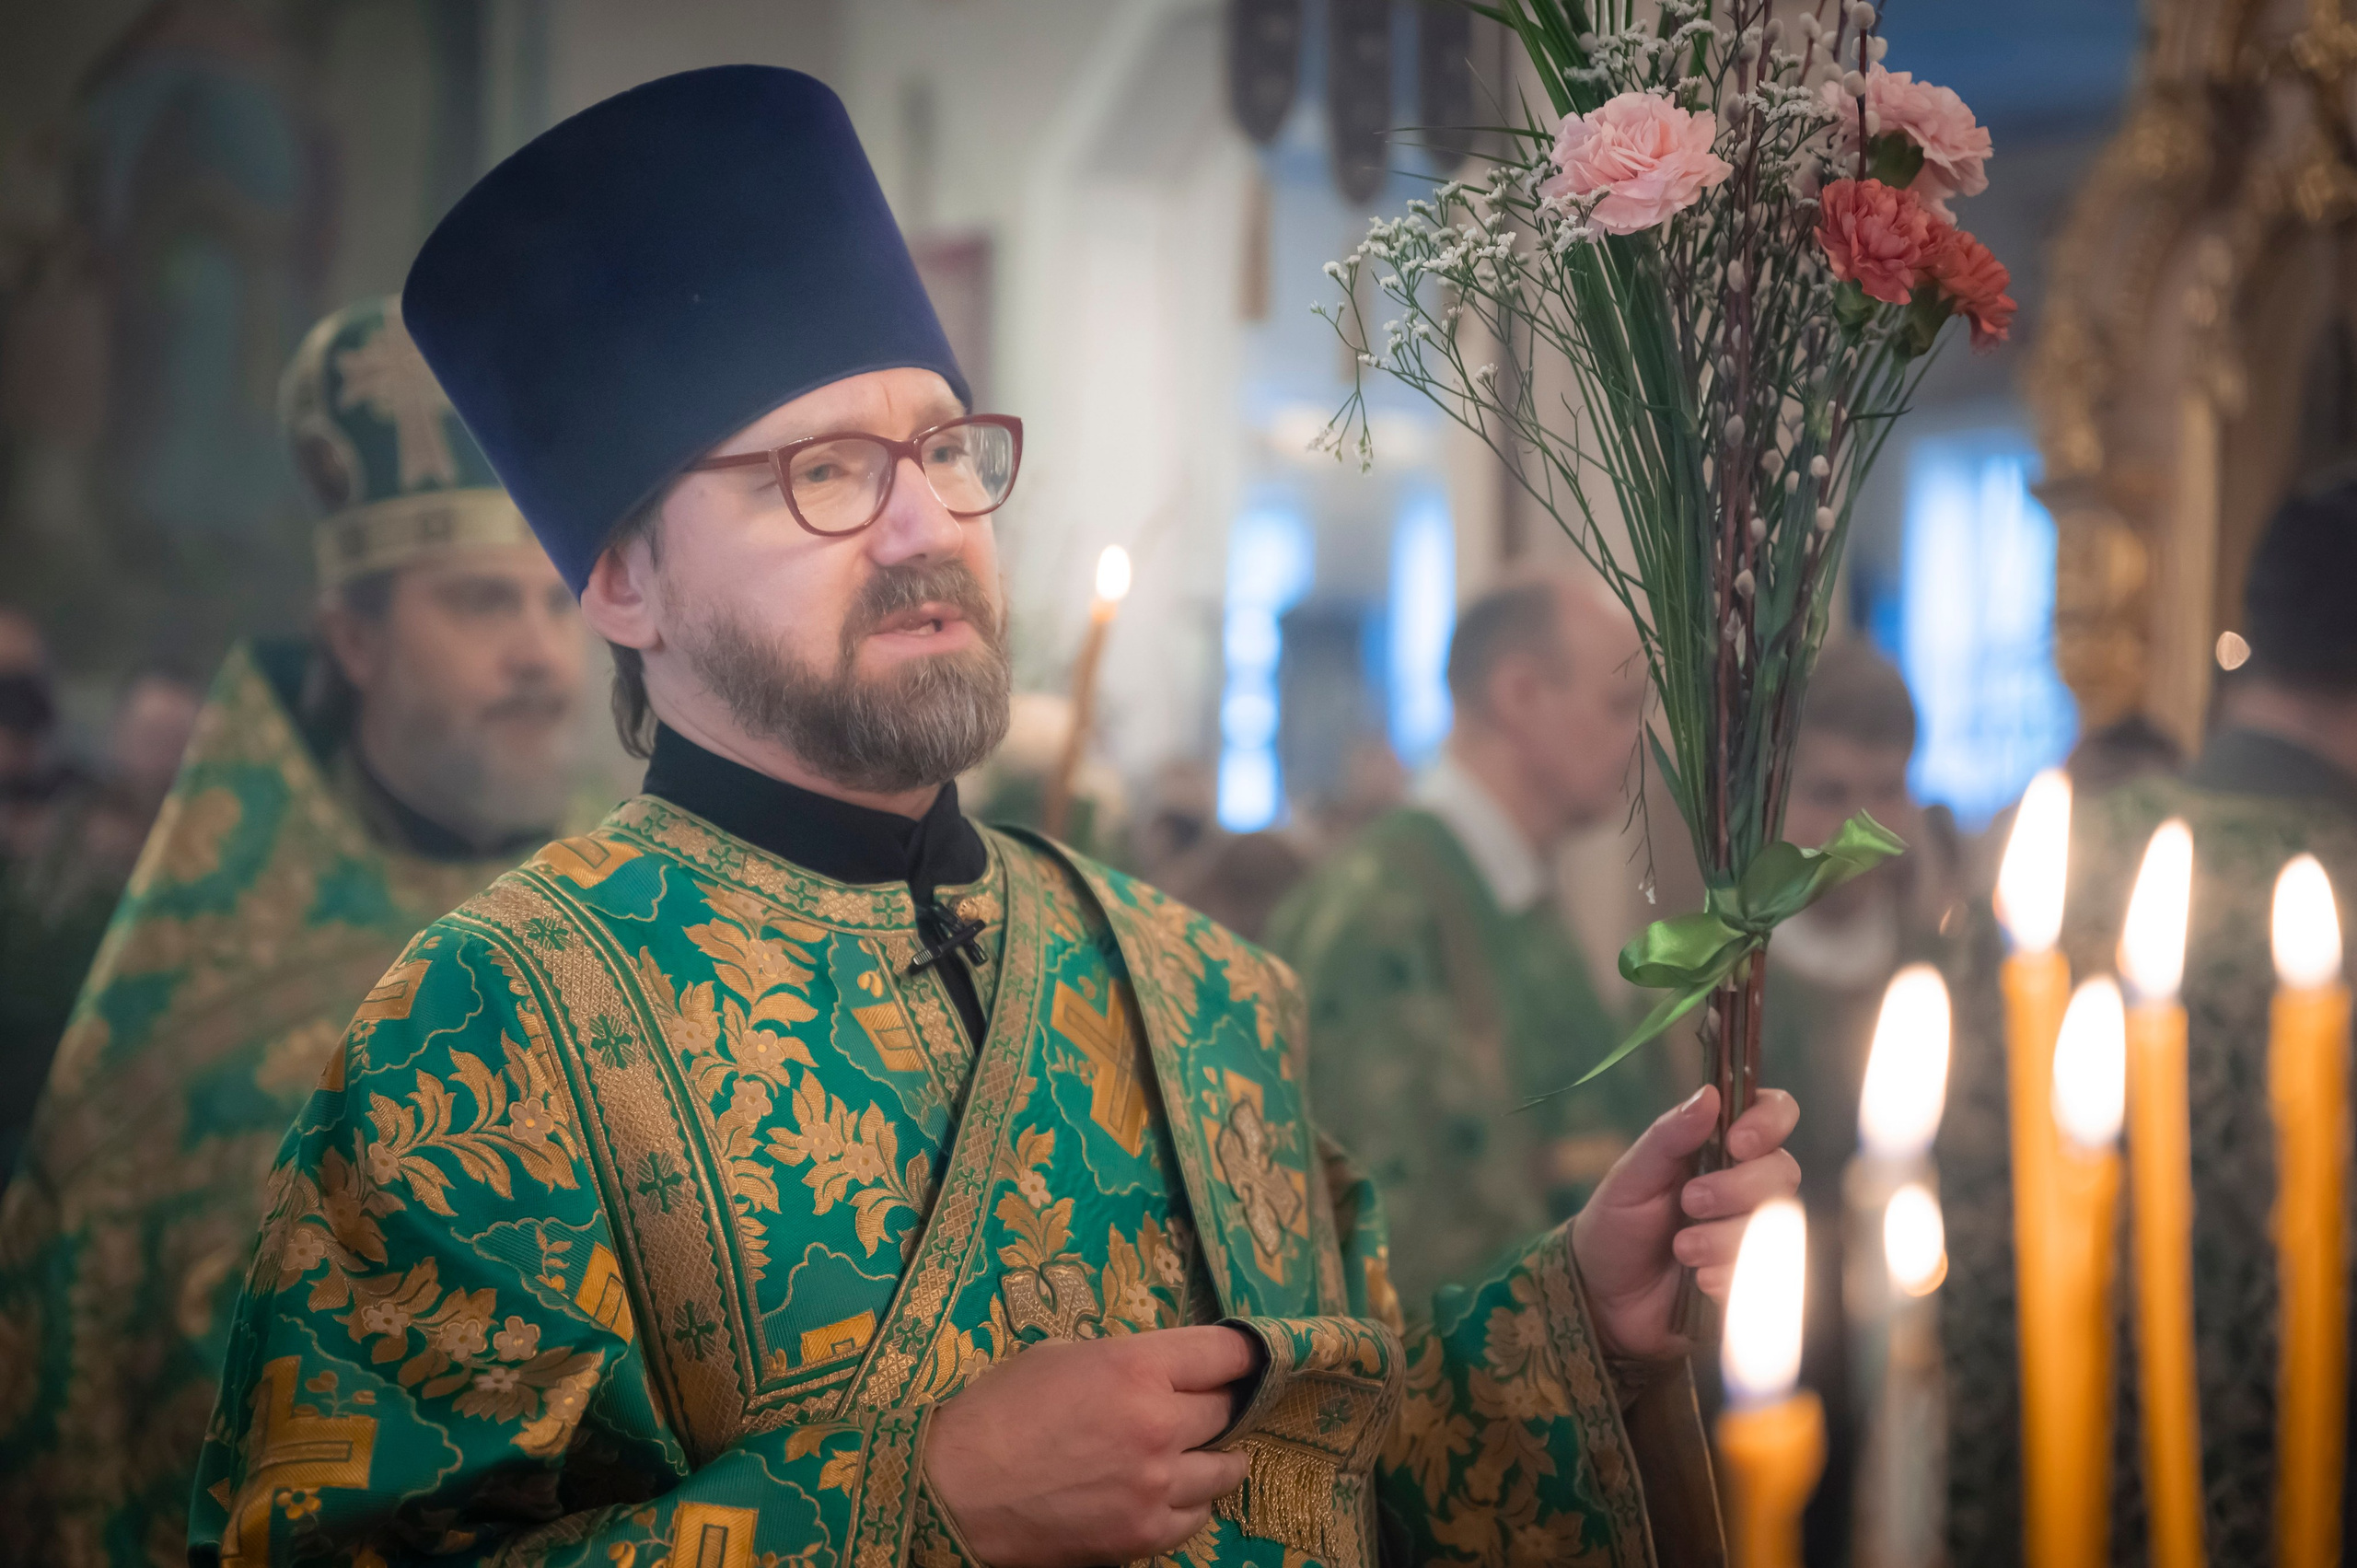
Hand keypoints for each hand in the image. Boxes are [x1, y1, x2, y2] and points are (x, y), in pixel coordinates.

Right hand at [924, 1325, 1257, 1567]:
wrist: (955, 1490)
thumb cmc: (998, 1411)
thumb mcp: (1061, 1356)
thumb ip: (1125, 1361)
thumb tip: (1166, 1370)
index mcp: (1136, 1368)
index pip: (1226, 1353)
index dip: (1241, 1353)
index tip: (1245, 1357)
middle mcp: (1158, 1425)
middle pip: (1228, 1409)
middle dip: (1220, 1402)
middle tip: (1209, 1402)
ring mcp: (1155, 1486)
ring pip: (1225, 1469)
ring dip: (1216, 1455)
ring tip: (1202, 1451)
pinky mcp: (1143, 1534)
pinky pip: (1197, 1517)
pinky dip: (1191, 1502)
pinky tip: (1171, 1491)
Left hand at [1569, 1084, 1800, 1360]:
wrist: (1604, 1296)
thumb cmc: (1618, 1223)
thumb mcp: (1631, 1177)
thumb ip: (1669, 1136)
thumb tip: (1709, 1095)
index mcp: (1721, 1147)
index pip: (1775, 1114)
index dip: (1768, 1122)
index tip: (1737, 1142)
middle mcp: (1748, 1185)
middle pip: (1783, 1172)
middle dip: (1737, 1189)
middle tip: (1690, 1202)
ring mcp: (1757, 1232)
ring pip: (1779, 1226)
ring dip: (1727, 1238)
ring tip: (1681, 1249)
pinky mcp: (1758, 1278)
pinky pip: (1773, 1275)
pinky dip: (1733, 1276)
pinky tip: (1699, 1281)